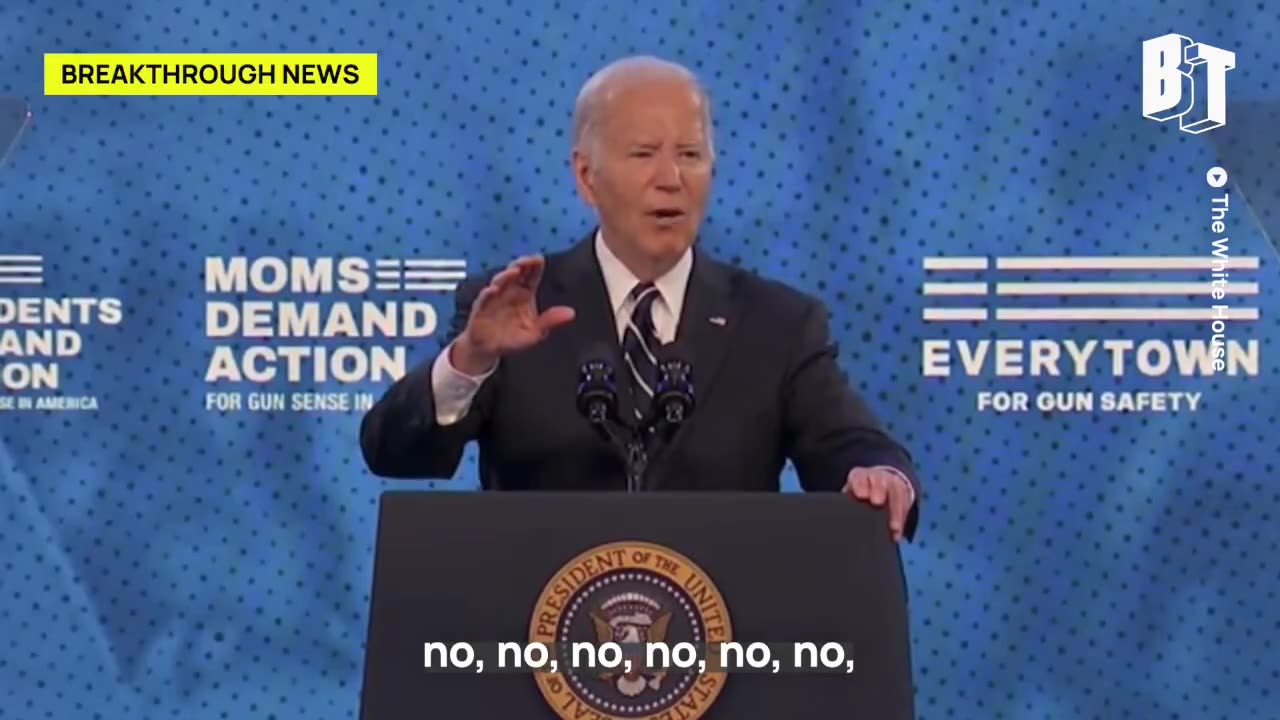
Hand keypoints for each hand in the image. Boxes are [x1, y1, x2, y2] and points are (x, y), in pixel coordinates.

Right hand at [451, 255, 574, 373]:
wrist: (489, 349)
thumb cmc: (512, 338)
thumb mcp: (536, 332)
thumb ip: (551, 321)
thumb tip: (571, 313)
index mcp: (524, 294)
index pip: (531, 276)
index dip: (534, 266)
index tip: (539, 259)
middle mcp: (509, 292)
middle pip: (515, 273)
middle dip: (520, 265)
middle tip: (526, 261)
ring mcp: (494, 298)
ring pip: (499, 282)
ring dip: (505, 276)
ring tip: (513, 271)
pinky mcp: (481, 309)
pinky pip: (483, 299)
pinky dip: (487, 294)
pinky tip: (492, 290)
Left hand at [844, 466, 913, 541]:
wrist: (883, 482)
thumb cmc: (861, 491)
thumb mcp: (852, 491)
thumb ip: (848, 499)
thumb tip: (841, 513)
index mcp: (861, 476)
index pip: (860, 477)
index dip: (861, 485)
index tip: (861, 495)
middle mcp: (879, 477)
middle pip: (880, 481)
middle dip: (879, 490)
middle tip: (876, 502)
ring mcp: (893, 485)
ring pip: (896, 495)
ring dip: (895, 512)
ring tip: (893, 527)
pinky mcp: (905, 496)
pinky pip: (905, 508)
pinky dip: (901, 522)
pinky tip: (896, 534)